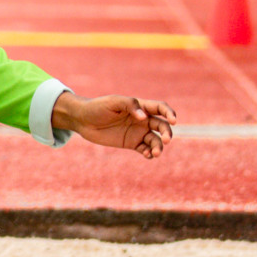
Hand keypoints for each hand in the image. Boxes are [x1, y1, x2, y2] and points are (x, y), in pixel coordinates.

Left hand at [52, 91, 176, 158]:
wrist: (83, 120)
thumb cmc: (98, 107)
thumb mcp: (113, 102)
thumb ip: (130, 106)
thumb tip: (144, 117)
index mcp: (140, 106)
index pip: (160, 108)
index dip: (169, 113)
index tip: (173, 120)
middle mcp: (142, 120)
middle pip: (162, 126)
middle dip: (167, 133)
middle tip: (165, 139)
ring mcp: (138, 132)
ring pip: (155, 140)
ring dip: (159, 146)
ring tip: (155, 152)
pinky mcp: (131, 143)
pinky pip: (145, 149)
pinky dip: (149, 153)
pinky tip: (147, 155)